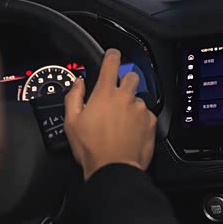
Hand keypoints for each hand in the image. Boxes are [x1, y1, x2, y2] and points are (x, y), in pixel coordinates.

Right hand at [65, 48, 156, 178]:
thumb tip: (78, 83)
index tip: (113, 54)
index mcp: (105, 93)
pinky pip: (146, 114)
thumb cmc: (92, 148)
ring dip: (131, 104)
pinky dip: (140, 119)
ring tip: (121, 122)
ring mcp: (140, 109)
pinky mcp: (151, 121)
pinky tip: (130, 131)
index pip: (112, 63)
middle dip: (125, 82)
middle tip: (116, 95)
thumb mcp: (71, 122)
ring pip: (138, 98)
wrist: (114, 169)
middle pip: (131, 76)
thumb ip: (74, 96)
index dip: (112, 55)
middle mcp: (126, 97)